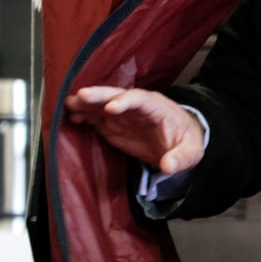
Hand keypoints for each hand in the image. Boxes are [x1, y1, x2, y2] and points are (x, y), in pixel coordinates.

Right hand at [66, 86, 205, 173]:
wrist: (180, 142)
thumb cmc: (186, 142)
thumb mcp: (191, 151)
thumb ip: (180, 158)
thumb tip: (169, 166)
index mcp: (158, 107)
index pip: (141, 100)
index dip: (125, 102)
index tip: (110, 108)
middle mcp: (138, 106)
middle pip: (117, 95)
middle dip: (99, 96)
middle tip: (80, 96)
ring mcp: (124, 114)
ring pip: (103, 104)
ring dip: (87, 104)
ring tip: (69, 106)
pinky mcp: (114, 124)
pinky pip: (98, 117)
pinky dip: (85, 116)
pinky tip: (73, 117)